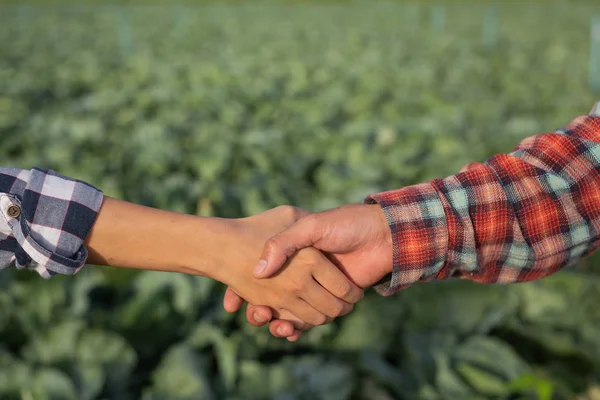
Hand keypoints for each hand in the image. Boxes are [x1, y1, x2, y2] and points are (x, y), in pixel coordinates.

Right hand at [224, 203, 392, 339]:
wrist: (383, 235)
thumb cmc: (345, 224)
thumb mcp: (310, 226)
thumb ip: (284, 243)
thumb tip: (259, 273)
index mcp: (293, 254)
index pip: (261, 274)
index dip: (244, 289)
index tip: (234, 302)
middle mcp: (300, 272)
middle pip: (271, 298)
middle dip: (261, 312)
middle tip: (258, 314)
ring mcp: (314, 287)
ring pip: (288, 312)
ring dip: (279, 323)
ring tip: (277, 324)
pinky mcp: (328, 300)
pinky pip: (308, 319)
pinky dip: (298, 328)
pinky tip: (290, 330)